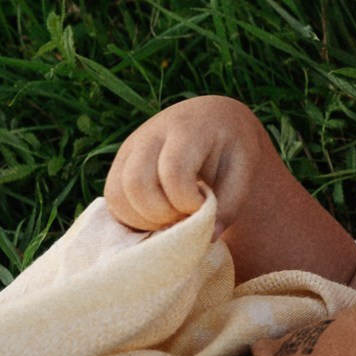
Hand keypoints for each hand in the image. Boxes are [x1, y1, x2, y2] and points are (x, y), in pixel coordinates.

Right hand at [104, 96, 277, 232]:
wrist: (211, 119)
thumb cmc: (231, 149)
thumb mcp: (243, 170)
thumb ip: (230, 204)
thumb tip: (208, 237)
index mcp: (188, 129)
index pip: (174, 172)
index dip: (187, 201)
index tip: (204, 206)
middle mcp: (150, 134)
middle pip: (137, 184)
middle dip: (162, 214)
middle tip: (186, 215)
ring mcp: (130, 148)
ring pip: (117, 195)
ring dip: (144, 220)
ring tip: (173, 217)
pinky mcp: (119, 163)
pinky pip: (112, 199)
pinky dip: (132, 218)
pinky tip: (158, 216)